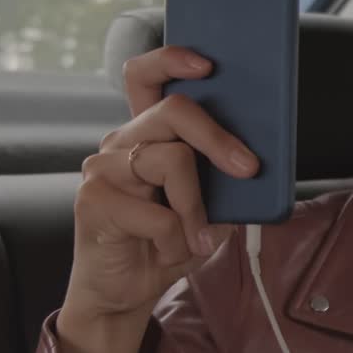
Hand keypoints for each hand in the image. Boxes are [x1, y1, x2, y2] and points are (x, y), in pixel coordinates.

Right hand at [57, 46, 257, 352]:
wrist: (127, 292)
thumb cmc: (170, 242)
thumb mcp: (212, 206)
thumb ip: (225, 177)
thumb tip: (259, 161)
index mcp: (147, 135)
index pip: (145, 78)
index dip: (172, 60)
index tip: (207, 66)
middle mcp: (121, 143)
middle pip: (173, 111)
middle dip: (219, 138)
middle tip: (248, 168)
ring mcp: (103, 168)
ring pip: (172, 160)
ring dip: (198, 208)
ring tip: (198, 239)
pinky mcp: (93, 201)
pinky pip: (158, 212)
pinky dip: (178, 238)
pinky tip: (171, 252)